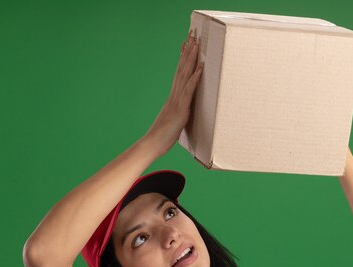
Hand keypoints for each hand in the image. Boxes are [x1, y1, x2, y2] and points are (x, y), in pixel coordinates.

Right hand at [143, 29, 203, 156]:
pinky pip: (189, 91)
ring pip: (184, 75)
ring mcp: (177, 102)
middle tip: (192, 34)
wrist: (151, 145)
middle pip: (181, 69)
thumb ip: (177, 116)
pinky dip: (195, 78)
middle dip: (188, 51)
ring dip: (191, 59)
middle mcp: (174, 96)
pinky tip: (200, 67)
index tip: (186, 44)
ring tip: (197, 44)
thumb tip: (181, 116)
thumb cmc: (161, 138)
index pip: (179, 74)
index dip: (183, 58)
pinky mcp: (181, 110)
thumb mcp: (172, 123)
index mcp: (173, 98)